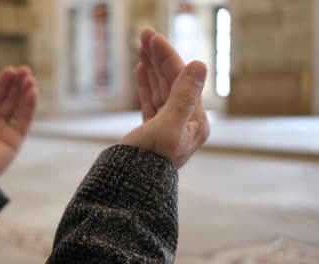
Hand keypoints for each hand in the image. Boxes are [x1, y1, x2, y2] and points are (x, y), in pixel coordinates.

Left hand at [0, 66, 37, 181]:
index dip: (3, 83)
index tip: (11, 70)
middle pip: (10, 100)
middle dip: (18, 85)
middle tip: (25, 70)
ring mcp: (5, 132)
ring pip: (19, 108)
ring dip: (26, 93)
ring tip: (30, 79)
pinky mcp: (14, 142)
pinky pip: (24, 121)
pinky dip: (30, 107)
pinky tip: (32, 93)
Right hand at [120, 29, 209, 167]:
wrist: (130, 188)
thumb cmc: (148, 162)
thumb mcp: (167, 127)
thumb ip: (183, 96)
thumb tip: (200, 64)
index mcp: (195, 122)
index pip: (181, 80)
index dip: (166, 56)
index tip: (152, 37)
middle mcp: (185, 122)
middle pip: (172, 81)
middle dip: (158, 57)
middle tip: (145, 34)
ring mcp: (169, 126)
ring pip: (161, 90)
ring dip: (152, 68)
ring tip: (142, 48)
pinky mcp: (154, 131)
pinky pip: (152, 102)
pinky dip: (147, 85)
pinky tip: (143, 70)